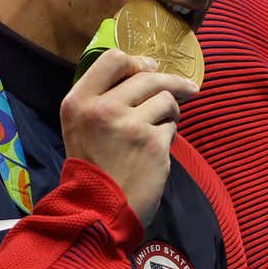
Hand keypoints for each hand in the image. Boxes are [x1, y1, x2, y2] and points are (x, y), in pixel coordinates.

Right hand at [59, 48, 199, 225]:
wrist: (97, 210)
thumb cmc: (92, 167)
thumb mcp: (81, 126)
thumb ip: (103, 98)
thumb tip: (146, 70)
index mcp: (79, 102)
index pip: (112, 58)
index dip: (137, 61)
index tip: (151, 67)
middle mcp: (103, 108)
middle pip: (148, 77)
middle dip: (172, 82)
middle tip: (188, 89)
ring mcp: (130, 125)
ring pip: (165, 100)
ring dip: (170, 112)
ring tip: (160, 129)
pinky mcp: (153, 143)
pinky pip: (171, 127)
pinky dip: (167, 137)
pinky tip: (154, 152)